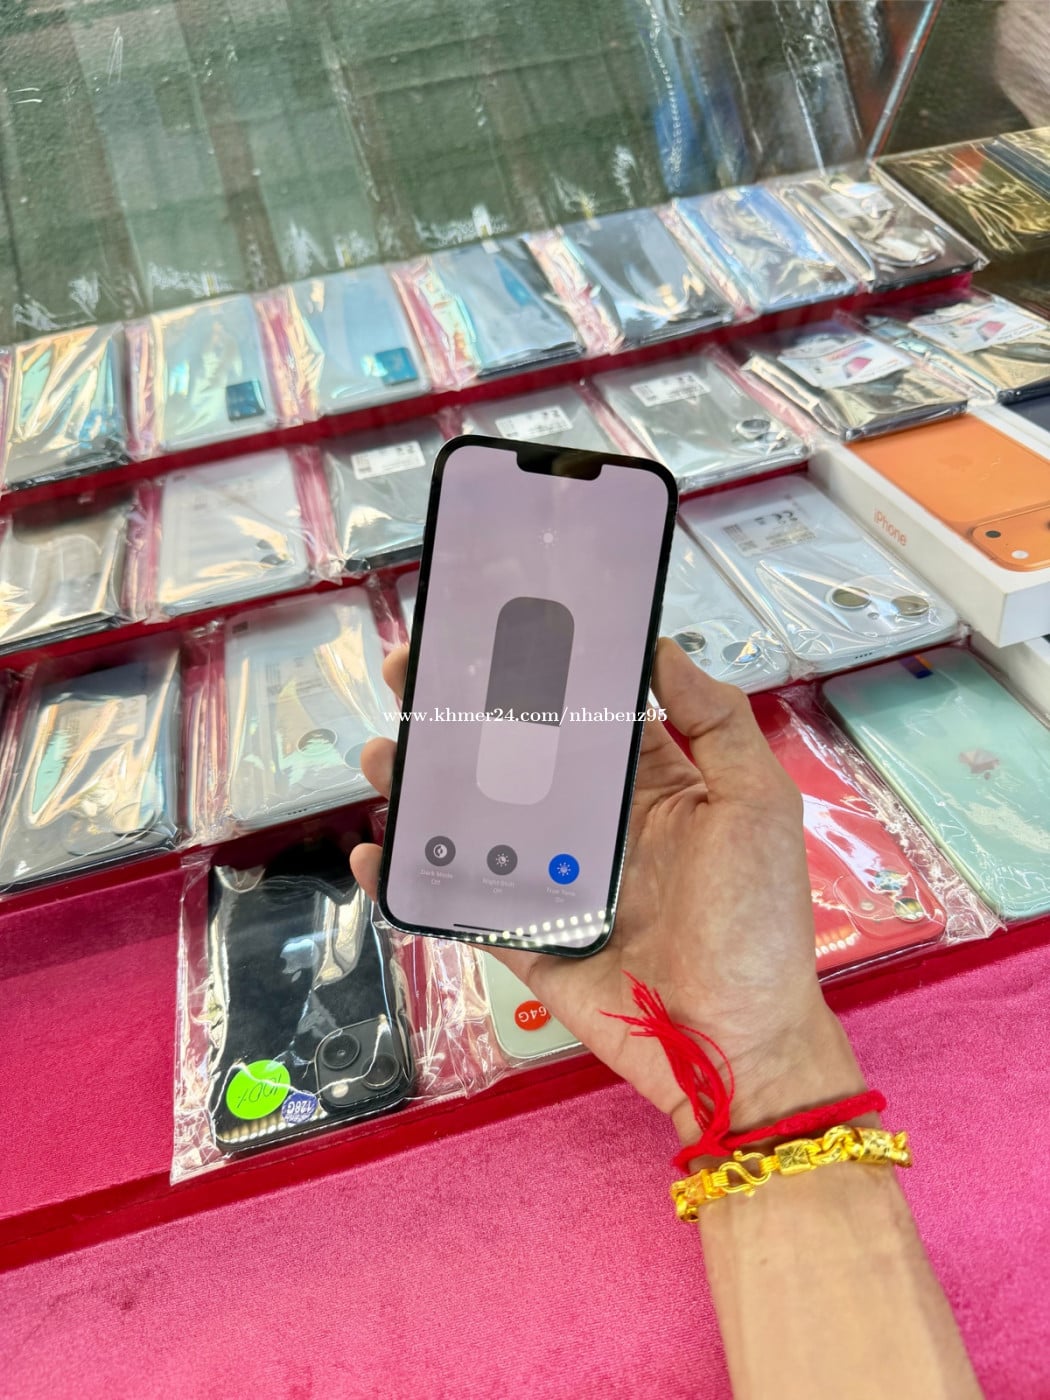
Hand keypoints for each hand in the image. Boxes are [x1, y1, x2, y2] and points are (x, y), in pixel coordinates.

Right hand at [351, 639, 865, 1146]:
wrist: (734, 1044)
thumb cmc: (756, 920)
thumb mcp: (755, 805)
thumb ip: (717, 724)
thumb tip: (663, 648)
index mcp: (650, 789)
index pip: (581, 718)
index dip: (534, 676)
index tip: (487, 637)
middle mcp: (596, 827)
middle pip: (514, 761)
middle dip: (459, 719)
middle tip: (410, 678)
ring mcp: (555, 882)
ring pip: (476, 824)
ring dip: (424, 789)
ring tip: (383, 756)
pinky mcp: (525, 937)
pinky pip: (461, 901)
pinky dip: (413, 879)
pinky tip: (376, 852)